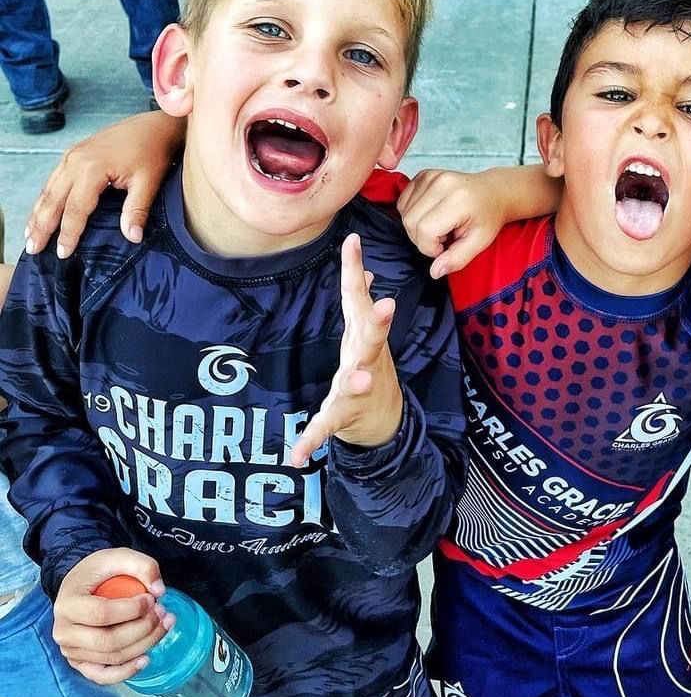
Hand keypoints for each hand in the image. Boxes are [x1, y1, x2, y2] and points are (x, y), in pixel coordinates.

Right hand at [25, 110, 181, 257]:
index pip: (75, 208)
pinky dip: (45, 199)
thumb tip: (132, 237)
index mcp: (91, 168)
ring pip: (48, 190)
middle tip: (33, 250)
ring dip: (38, 214)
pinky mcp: (73, 155)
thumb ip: (137, 210)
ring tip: (31, 236)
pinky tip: (41, 213)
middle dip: (41, 226)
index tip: (63, 253)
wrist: (153, 126)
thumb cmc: (152, 152)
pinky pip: (54, 181)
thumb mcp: (149, 182)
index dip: (68, 233)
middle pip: (52, 200)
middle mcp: (75, 160)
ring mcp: (71, 156)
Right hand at [53, 548, 174, 683]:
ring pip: (112, 657)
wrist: (81, 585)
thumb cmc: (100, 571)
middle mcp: (63, 631)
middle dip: (144, 629)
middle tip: (162, 612)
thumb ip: (143, 566)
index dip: (132, 610)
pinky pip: (102, 675)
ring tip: (164, 624)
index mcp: (67, 604)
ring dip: (145, 643)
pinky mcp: (81, 662)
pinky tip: (146, 659)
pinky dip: (126, 672)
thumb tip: (159, 592)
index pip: (101, 615)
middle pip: (109, 641)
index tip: (151, 599)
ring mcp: (70, 650)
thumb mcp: (119, 556)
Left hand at [291, 233, 402, 465]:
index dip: (355, 270)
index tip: (352, 241)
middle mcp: (364, 359)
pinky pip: (326, 428)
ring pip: (356, 382)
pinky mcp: (344, 417)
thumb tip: (365, 273)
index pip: (359, 298)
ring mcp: (357, 389)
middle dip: (378, 321)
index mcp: (363, 337)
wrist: (385, 422)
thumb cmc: (371, 372)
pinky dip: (311, 441)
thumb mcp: (366, 337)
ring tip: (359, 378)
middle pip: (371, 337)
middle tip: (388, 305)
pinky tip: (296, 455)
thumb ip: (362, 305)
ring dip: (356, 379)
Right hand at [396, 168, 508, 278]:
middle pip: (410, 222)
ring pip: (404, 212)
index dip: (430, 247)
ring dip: (417, 226)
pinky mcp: (422, 175)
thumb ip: (456, 259)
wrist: (494, 192)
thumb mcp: (478, 243)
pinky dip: (412, 213)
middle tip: (443, 237)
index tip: (444, 246)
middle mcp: (442, 184)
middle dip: (422, 238)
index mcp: (458, 200)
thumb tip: (434, 272)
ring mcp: (430, 176)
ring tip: (440, 225)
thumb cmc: (488, 217)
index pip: (425, 230)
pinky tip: (431, 215)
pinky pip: (403, 201)